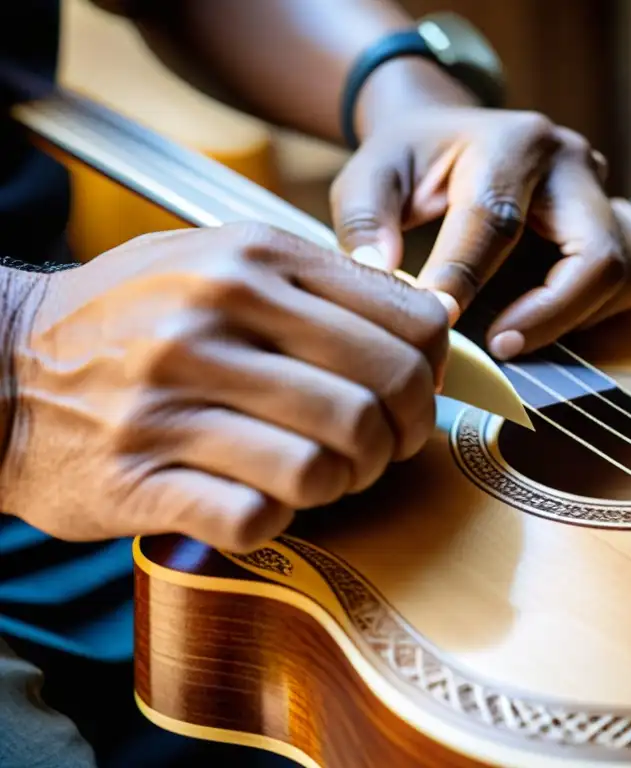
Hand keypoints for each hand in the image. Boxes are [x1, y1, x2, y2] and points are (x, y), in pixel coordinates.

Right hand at [0, 223, 448, 551]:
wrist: (1, 364)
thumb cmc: (131, 315)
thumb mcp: (221, 260)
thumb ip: (321, 282)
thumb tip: (430, 318)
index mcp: (252, 261)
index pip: (407, 322)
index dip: (429, 372)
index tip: (414, 394)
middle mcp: (213, 321)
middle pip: (378, 396)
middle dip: (400, 437)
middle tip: (383, 449)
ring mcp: (171, 400)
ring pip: (326, 463)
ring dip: (345, 484)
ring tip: (327, 476)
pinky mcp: (138, 476)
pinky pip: (256, 515)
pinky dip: (278, 520)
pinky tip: (263, 500)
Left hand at [330, 106, 630, 359]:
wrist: (452, 132)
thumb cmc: (413, 160)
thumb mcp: (372, 172)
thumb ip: (366, 219)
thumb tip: (379, 275)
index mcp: (512, 141)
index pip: (498, 220)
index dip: (467, 278)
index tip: (438, 322)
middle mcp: (572, 160)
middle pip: (595, 253)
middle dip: (549, 314)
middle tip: (497, 346)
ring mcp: (604, 188)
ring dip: (583, 314)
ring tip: (521, 333)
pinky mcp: (617, 216)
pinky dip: (604, 305)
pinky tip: (550, 317)